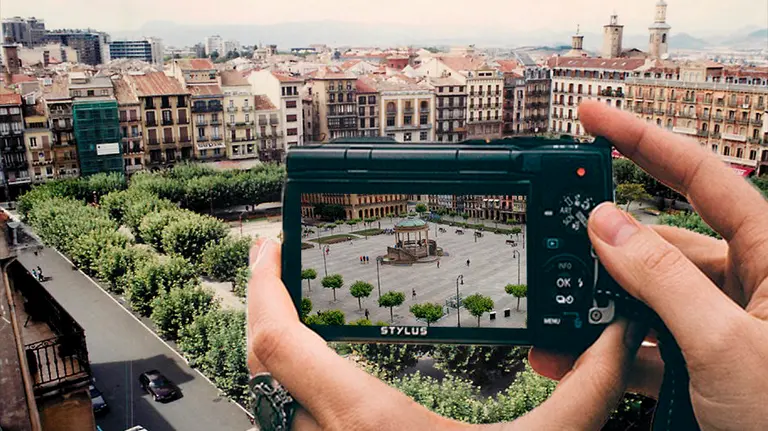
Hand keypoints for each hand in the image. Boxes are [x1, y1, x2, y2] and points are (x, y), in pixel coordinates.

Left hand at [248, 238, 644, 429]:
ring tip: (301, 307)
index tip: (271, 248)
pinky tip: (325, 372)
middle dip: (268, 305)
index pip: (276, 339)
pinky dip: (300, 386)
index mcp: (368, 422)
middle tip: (284, 264)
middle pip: (266, 359)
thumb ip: (584, 392)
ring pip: (277, 395)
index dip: (263, 286)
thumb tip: (616, 340)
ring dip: (283, 348)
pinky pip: (297, 423)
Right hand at [531, 100, 767, 429]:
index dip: (642, 139)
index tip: (595, 117)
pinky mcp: (705, 356)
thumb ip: (663, 280)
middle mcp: (749, 280)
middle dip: (607, 253)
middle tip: (562, 253)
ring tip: (562, 326)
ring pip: (648, 296)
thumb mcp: (725, 346)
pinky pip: (650, 339)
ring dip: (603, 310)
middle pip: (662, 243)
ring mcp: (725, 320)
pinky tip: (581, 359)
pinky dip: (613, 349)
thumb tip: (607, 224)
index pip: (698, 176)